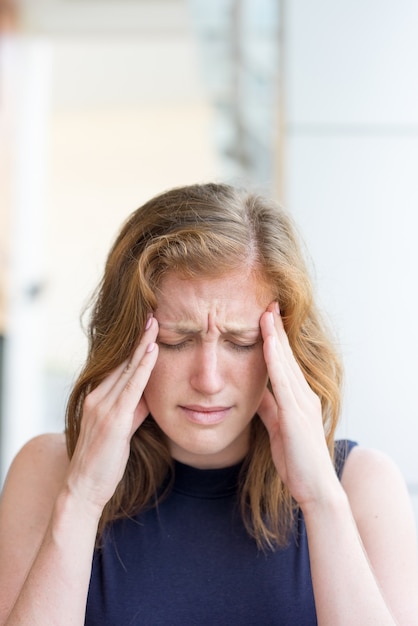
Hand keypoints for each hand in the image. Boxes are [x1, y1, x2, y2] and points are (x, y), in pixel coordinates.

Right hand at [65, 317, 158, 515]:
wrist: (84, 488)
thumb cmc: (104, 461)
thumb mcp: (122, 429)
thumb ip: (133, 409)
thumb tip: (148, 395)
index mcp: (97, 398)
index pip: (119, 366)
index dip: (134, 347)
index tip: (147, 328)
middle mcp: (97, 397)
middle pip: (122, 362)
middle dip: (138, 338)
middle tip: (152, 314)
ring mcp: (103, 407)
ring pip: (127, 369)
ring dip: (142, 345)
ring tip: (154, 323)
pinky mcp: (113, 419)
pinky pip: (132, 387)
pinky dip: (143, 367)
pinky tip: (152, 352)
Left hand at [258, 303, 339, 509]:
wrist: (315, 487)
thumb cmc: (296, 459)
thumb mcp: (277, 428)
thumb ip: (269, 408)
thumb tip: (256, 391)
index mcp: (298, 398)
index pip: (283, 362)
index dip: (274, 339)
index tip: (265, 318)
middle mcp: (303, 395)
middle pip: (286, 356)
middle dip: (276, 329)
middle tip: (267, 303)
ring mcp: (302, 403)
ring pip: (285, 363)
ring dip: (275, 338)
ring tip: (266, 313)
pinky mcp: (297, 414)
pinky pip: (283, 382)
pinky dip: (275, 361)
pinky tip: (268, 345)